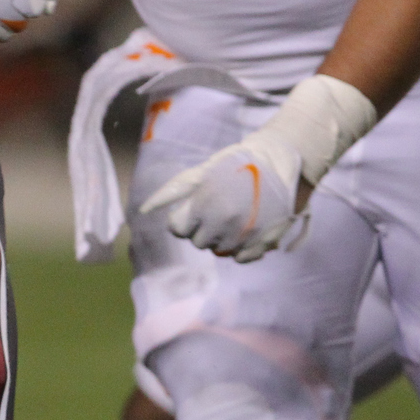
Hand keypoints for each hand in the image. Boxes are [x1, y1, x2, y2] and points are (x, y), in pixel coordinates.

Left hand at [140, 131, 307, 262]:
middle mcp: (223, 223)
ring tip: (232, 218)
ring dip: (221, 238)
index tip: (193, 210)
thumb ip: (171, 192)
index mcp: (203, 206)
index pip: (179, 230)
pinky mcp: (266, 242)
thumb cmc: (232, 164)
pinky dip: (240, 248)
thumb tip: (144, 210)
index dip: (183, 220)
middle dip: (202, 229)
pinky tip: (244, 230)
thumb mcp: (198, 173)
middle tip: (215, 211)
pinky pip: (242, 258)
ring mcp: (246, 235)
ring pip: (220, 251)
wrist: (276, 160)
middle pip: (199, 242)